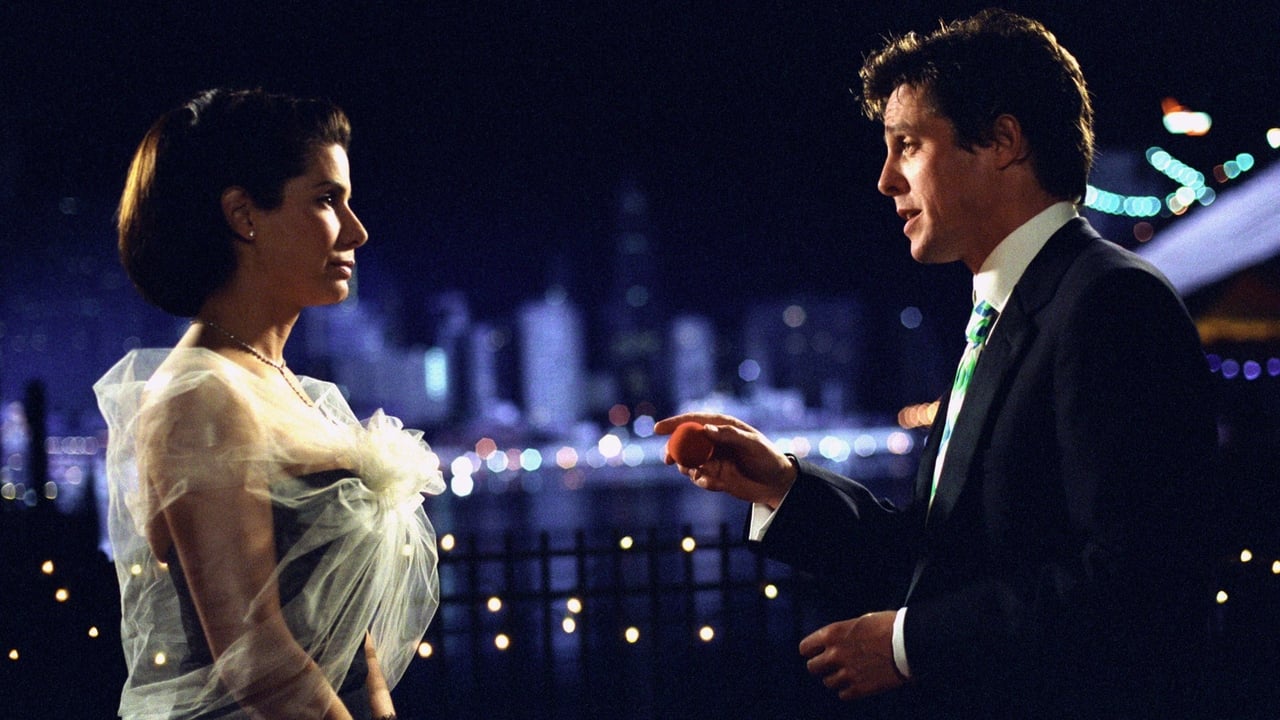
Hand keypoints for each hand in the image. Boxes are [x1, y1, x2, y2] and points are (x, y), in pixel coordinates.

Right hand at [654, 412, 795, 507]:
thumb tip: (706, 428)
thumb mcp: (752, 444)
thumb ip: (729, 435)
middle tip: (668, 459)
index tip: (658, 429)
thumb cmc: (767, 458)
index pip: (694, 420)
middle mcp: (714, 441)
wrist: (776, 484)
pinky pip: (697, 477)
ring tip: (704, 474)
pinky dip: (703, 481)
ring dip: (689, 468)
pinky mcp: (713, 474)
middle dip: (673, 450)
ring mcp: (712, 458)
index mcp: (722, 426)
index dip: (674, 423)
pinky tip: (719, 484)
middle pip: (684, 441)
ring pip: (687, 461)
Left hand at [799, 611, 905, 700]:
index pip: (804, 648)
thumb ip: (842, 634)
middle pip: (812, 668)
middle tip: (830, 665)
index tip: (815, 652)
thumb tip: (835, 641)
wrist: (909, 643)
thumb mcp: (859, 621)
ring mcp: (846, 672)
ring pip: (827, 683)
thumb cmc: (887, 626)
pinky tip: (856, 683)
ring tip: (846, 674)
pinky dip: (847, 690)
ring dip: (835, 679)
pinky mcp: (859, 688)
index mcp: (832, 634)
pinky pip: (842, 694)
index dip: (810, 651)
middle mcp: (835, 654)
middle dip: (820, 666)